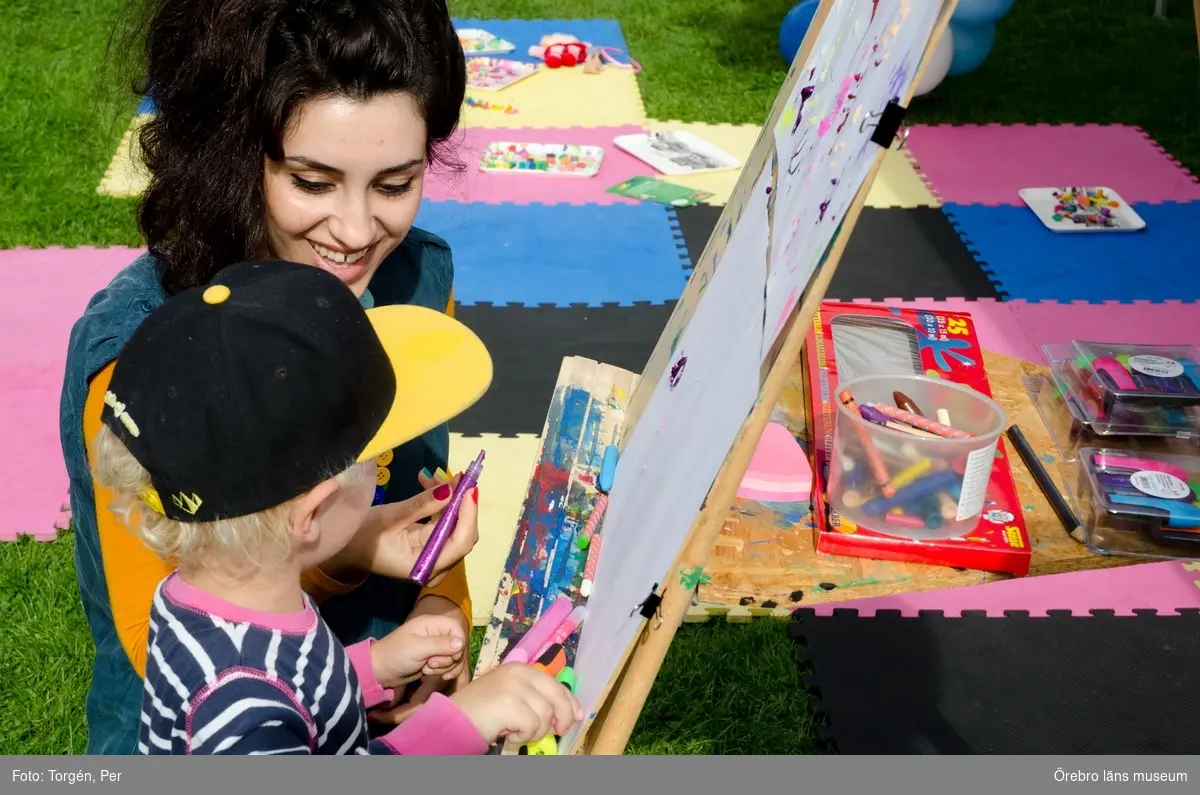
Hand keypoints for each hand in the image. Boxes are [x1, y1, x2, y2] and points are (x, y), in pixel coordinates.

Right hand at [326, 472, 478, 586]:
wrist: (344, 548)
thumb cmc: (361, 537)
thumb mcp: (389, 518)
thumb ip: (421, 505)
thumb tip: (450, 490)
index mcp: (425, 567)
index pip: (459, 544)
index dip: (468, 516)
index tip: (469, 489)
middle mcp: (435, 565)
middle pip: (461, 533)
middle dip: (460, 503)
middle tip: (455, 476)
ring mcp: (433, 555)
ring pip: (453, 524)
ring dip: (448, 497)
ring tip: (433, 474)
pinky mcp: (429, 544)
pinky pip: (442, 522)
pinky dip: (439, 502)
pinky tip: (428, 481)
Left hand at [367, 595, 471, 724]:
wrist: (380, 672)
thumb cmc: (395, 655)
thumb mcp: (417, 648)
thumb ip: (439, 645)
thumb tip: (461, 643)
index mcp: (431, 624)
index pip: (457, 628)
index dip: (458, 643)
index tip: (452, 656)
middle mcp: (436, 634)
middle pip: (457, 645)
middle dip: (448, 659)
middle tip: (431, 663)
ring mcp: (435, 648)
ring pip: (454, 658)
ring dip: (443, 667)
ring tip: (427, 668)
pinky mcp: (434, 661)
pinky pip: (447, 666)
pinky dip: (442, 672)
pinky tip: (429, 673)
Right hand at [450, 664, 582, 745]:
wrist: (453, 718)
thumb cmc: (481, 710)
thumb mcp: (511, 696)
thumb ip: (536, 698)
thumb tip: (572, 713)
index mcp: (521, 668)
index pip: (556, 683)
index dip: (570, 701)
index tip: (577, 716)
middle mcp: (520, 672)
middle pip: (558, 696)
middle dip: (563, 717)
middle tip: (557, 732)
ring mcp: (516, 686)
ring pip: (546, 715)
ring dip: (535, 731)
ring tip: (517, 733)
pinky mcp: (511, 703)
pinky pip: (532, 726)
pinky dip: (523, 736)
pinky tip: (509, 735)